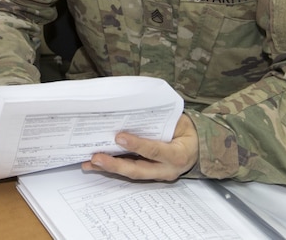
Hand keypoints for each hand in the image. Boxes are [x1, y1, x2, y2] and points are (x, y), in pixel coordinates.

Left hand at [81, 114, 198, 180]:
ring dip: (108, 169)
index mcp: (177, 154)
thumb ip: (161, 120)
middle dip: (115, 165)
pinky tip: (96, 165)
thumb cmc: (185, 131)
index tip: (119, 137)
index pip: (154, 150)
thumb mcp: (179, 122)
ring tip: (89, 163)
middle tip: (96, 157)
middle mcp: (167, 169)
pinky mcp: (148, 176)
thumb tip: (135, 109)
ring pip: (130, 174)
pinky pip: (129, 173)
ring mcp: (157, 175)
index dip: (137, 144)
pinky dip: (112, 169)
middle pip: (138, 170)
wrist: (197, 148)